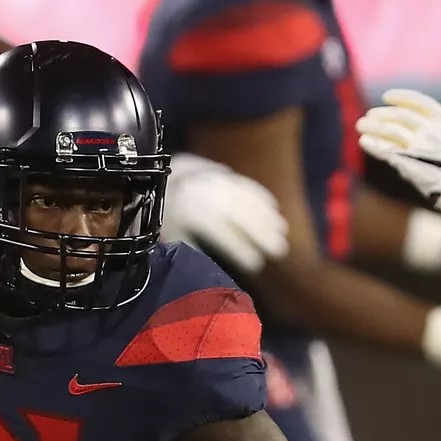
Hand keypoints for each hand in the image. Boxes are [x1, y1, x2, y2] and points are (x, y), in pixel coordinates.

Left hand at [163, 153, 289, 272]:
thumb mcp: (173, 236)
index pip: (223, 234)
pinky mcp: (222, 172)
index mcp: (192, 213)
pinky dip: (262, 197)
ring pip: (248, 200)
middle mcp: (207, 195)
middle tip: (280, 251)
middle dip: (263, 234)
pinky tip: (275, 211)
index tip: (256, 265)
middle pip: (242, 216)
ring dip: (268, 217)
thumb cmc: (165, 216)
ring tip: (282, 233)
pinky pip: (247, 184)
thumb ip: (193, 250)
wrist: (159, 177)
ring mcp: (216, 181)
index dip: (241, 250)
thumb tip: (213, 268)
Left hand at [356, 87, 440, 198]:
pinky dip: (374, 145)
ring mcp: (417, 146)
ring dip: (373, 127)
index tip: (386, 96)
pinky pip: (386, 151)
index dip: (401, 97)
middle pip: (400, 116)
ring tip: (361, 126)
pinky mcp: (408, 163)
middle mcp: (429, 129)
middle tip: (369, 115)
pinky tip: (364, 141)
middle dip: (382, 114)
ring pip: (390, 132)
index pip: (418, 102)